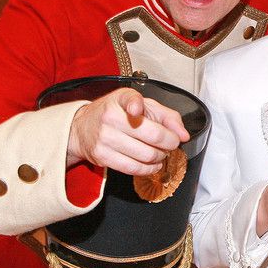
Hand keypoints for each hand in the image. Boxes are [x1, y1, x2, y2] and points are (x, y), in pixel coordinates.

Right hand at [66, 88, 189, 174]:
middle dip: (170, 143)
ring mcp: (105, 138)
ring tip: (161, 152)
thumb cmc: (118, 114)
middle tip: (171, 143)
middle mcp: (111, 117)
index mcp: (122, 99)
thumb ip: (168, 116)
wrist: (83, 128)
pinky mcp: (103, 157)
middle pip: (152, 136)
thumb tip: (184, 135)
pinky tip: (153, 163)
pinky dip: (150, 169)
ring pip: (146, 155)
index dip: (136, 105)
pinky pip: (133, 168)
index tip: (136, 109)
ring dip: (161, 157)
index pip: (130, 99)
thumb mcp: (143, 106)